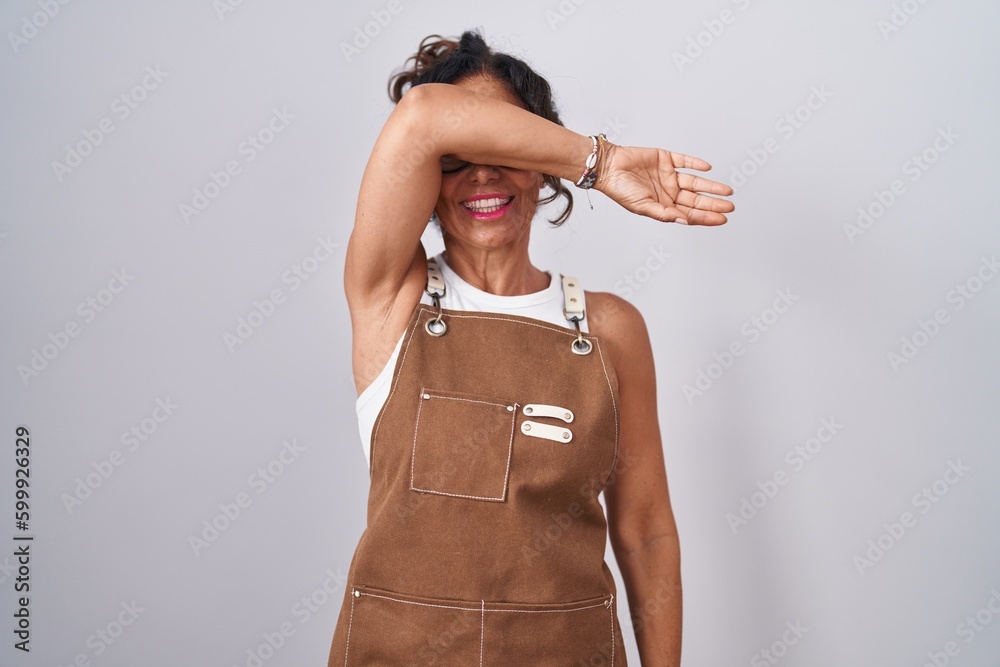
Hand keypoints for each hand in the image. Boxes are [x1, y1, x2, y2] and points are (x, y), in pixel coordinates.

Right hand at [595, 143, 734, 224]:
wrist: (608, 167)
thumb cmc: (619, 189)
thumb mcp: (642, 207)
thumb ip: (663, 213)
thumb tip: (683, 220)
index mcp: (663, 205)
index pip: (689, 213)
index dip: (706, 217)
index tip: (722, 219)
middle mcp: (668, 191)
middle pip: (696, 199)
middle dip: (713, 203)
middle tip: (729, 206)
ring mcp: (668, 175)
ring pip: (695, 182)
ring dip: (711, 186)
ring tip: (727, 191)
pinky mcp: (666, 159)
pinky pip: (685, 161)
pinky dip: (696, 164)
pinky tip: (708, 169)